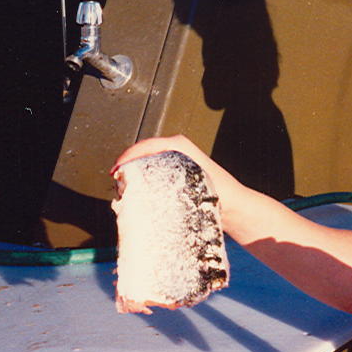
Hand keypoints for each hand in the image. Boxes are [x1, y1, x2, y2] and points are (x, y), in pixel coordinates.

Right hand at [112, 135, 248, 214]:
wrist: (235, 206)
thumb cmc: (219, 193)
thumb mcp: (191, 182)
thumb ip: (166, 180)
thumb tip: (139, 186)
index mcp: (178, 145)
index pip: (146, 146)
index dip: (127, 157)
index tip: (116, 170)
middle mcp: (176, 150)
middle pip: (143, 154)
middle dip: (127, 166)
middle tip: (117, 182)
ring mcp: (176, 161)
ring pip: (147, 164)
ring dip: (134, 174)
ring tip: (125, 189)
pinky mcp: (176, 173)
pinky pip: (154, 172)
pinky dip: (143, 180)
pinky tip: (139, 193)